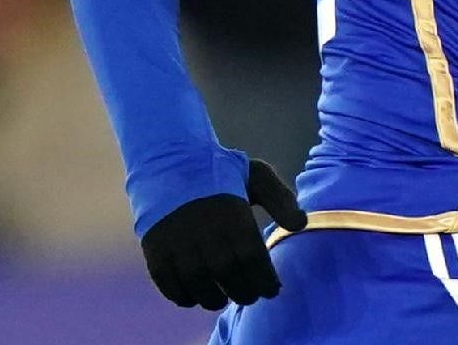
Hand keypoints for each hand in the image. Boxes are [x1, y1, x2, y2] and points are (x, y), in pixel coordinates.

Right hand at [140, 158, 306, 309]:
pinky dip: (183, 296)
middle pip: (229, 277)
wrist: (168, 158)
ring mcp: (177, 242)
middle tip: (249, 296)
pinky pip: (170, 284)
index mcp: (233, 215)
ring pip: (199, 286)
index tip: (272, 290)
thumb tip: (301, 225)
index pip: (254, 261)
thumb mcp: (257, 176)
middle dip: (244, 293)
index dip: (265, 282)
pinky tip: (195, 296)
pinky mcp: (155, 248)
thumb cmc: (219, 171)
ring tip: (223, 298)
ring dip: (214, 299)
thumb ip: (281, 200)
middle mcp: (205, 232)